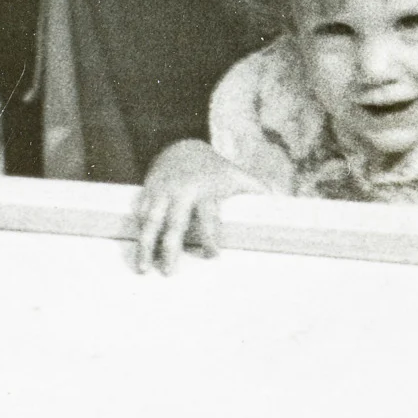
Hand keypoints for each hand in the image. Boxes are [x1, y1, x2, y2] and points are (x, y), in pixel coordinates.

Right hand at [133, 141, 257, 274]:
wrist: (181, 144)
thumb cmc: (214, 168)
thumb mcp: (236, 174)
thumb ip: (256, 189)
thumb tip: (280, 204)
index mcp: (206, 190)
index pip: (209, 217)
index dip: (210, 237)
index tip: (214, 256)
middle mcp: (182, 192)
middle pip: (175, 223)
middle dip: (170, 248)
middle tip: (169, 273)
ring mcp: (163, 191)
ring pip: (151, 220)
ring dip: (146, 245)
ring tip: (143, 269)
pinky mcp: (148, 191)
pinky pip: (140, 214)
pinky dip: (138, 233)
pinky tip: (137, 251)